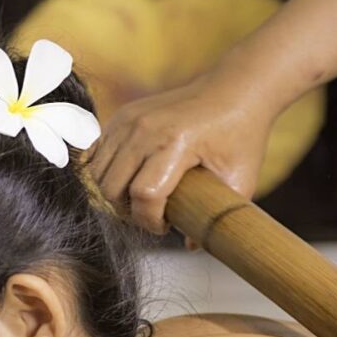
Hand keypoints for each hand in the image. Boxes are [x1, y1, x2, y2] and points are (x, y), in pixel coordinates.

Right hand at [85, 68, 274, 244]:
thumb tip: (191, 245)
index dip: (150, 222)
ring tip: (141, 200)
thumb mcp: (240, 181)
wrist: (234, 91)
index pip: (143, 196)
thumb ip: (217, 217)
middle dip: (129, 213)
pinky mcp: (122, 116)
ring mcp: (129, 119)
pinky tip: (130, 179)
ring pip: (98, 174)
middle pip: (112, 189)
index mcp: (176, 144)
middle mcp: (145, 129)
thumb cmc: (240, 135)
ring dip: (115, 195)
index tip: (166, 227)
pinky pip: (96, 154)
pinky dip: (106, 173)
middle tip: (152, 216)